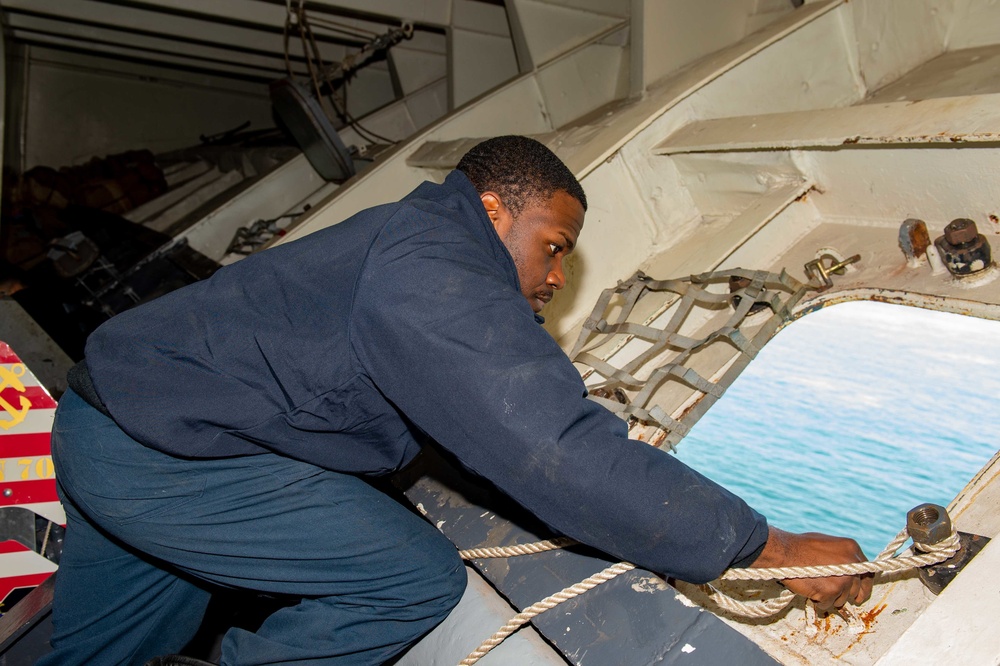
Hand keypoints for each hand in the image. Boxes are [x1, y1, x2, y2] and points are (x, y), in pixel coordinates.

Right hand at [751, 526, 873, 610]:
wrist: (784, 551)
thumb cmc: (800, 546)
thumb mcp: (828, 544)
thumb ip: (842, 556)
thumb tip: (849, 571)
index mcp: (852, 549)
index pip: (868, 572)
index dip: (864, 585)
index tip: (859, 594)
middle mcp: (853, 564)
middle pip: (856, 588)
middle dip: (846, 594)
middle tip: (834, 595)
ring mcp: (844, 579)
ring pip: (842, 599)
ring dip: (830, 598)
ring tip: (815, 586)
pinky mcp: (832, 591)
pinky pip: (828, 604)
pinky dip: (819, 601)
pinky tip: (810, 591)